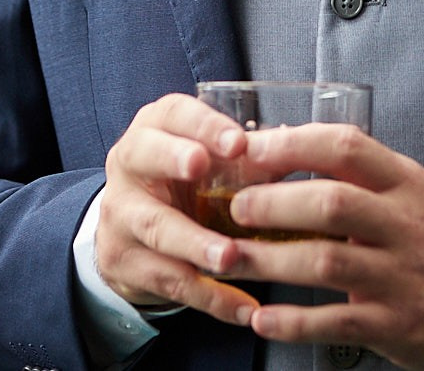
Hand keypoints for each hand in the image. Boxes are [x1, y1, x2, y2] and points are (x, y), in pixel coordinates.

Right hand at [95, 93, 260, 326]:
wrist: (132, 231)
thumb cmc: (184, 184)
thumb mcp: (208, 162)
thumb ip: (247, 157)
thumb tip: (301, 151)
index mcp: (155, 128)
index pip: (174, 114)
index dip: (204, 125)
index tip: (237, 142)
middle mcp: (129, 164)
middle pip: (145, 157)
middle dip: (174, 159)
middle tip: (202, 167)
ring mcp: (121, 215)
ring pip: (158, 228)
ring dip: (196, 244)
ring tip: (230, 258)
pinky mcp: (124, 262)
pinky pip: (170, 281)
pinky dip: (211, 297)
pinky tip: (244, 308)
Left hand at [214, 124, 423, 370]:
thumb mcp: (412, 194)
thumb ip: (358, 174)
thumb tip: (280, 144)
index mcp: (404, 183)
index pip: (347, 146)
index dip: (293, 144)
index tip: (250, 149)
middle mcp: (403, 224)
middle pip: (332, 202)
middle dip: (274, 203)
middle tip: (235, 208)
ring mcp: (400, 276)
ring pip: (328, 261)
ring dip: (271, 261)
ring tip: (230, 260)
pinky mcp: (396, 324)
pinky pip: (337, 322)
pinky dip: (294, 322)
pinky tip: (262, 319)